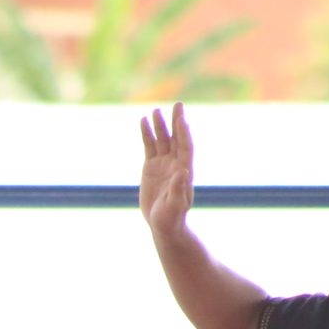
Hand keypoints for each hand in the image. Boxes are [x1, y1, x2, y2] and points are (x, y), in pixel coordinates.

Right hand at [138, 104, 195, 236]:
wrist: (162, 224)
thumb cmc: (172, 217)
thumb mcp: (176, 205)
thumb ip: (179, 188)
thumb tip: (183, 171)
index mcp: (184, 170)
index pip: (185, 147)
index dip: (183, 134)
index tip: (182, 120)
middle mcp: (175, 163)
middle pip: (176, 138)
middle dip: (176, 122)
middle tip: (178, 105)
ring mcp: (163, 164)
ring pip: (162, 140)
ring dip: (160, 125)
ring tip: (155, 111)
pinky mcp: (151, 167)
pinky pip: (149, 147)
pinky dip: (147, 134)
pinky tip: (143, 122)